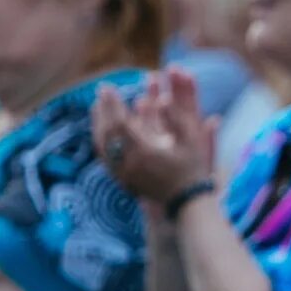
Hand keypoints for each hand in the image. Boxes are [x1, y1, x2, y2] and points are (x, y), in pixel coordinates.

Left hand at [91, 68, 217, 207]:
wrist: (187, 202)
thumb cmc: (192, 169)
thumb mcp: (191, 142)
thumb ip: (177, 119)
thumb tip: (163, 99)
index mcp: (145, 152)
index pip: (120, 123)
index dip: (113, 104)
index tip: (109, 87)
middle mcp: (130, 164)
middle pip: (107, 133)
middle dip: (103, 110)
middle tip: (102, 91)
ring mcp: (124, 174)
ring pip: (103, 146)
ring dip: (98, 124)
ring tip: (98, 107)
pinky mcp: (124, 181)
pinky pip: (106, 158)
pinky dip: (102, 141)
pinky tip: (103, 131)